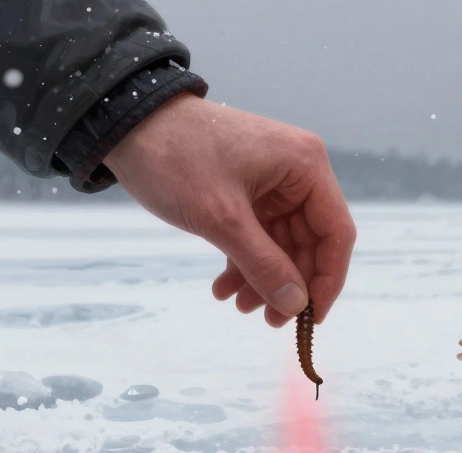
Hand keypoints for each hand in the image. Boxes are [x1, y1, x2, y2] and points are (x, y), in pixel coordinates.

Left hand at [105, 93, 355, 326]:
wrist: (125, 123)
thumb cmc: (176, 158)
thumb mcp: (222, 219)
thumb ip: (264, 265)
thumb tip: (296, 306)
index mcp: (306, 167)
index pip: (336, 233)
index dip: (327, 280)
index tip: (311, 318)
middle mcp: (297, 173)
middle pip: (310, 243)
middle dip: (288, 283)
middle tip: (268, 320)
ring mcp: (272, 183)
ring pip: (282, 244)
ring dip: (263, 278)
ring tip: (240, 305)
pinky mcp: (248, 191)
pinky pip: (258, 235)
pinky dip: (245, 262)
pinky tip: (225, 287)